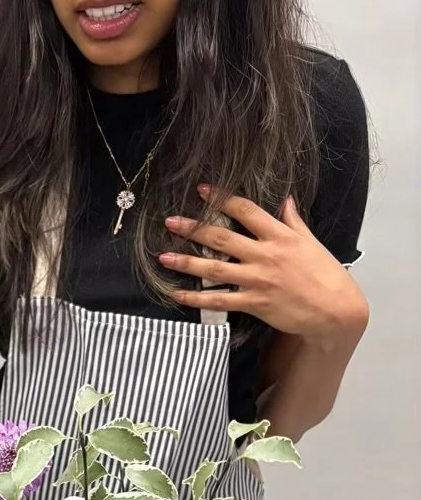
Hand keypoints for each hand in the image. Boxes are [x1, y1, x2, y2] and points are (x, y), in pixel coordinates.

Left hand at [160, 188, 368, 345]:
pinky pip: (219, 301)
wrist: (334, 309)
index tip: (202, 190)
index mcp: (280, 235)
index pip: (246, 210)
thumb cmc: (325, 274)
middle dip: (193, 228)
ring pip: (215, 269)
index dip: (222, 199)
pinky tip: (178, 294)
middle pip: (222, 238)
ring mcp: (258, 279)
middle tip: (170, 222)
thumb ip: (293, 221)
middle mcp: (265, 254)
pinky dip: (197, 298)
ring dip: (186, 263)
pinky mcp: (254, 303)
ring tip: (163, 257)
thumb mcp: (311, 241)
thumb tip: (286, 200)